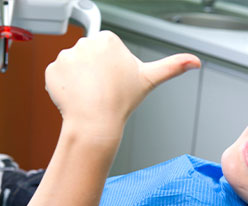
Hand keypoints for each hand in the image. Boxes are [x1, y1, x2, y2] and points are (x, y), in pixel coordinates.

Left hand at [45, 31, 200, 134]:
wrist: (96, 123)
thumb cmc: (121, 102)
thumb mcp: (150, 79)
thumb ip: (172, 66)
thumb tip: (196, 62)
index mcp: (108, 40)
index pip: (106, 50)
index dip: (111, 68)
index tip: (114, 81)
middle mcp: (85, 43)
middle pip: (89, 56)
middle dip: (94, 72)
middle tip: (102, 90)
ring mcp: (66, 56)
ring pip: (73, 67)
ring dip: (79, 79)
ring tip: (89, 95)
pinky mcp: (51, 70)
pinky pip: (57, 76)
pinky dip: (64, 87)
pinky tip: (75, 97)